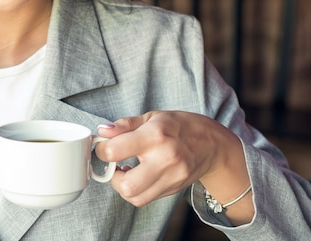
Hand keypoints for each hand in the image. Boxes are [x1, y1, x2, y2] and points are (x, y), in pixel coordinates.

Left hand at [95, 111, 244, 207]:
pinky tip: (138, 175)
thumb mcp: (153, 117)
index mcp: (155, 136)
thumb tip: (103, 131)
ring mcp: (171, 178)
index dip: (101, 149)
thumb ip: (125, 125)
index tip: (103, 146)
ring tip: (125, 170)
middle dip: (111, 176)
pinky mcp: (173, 189)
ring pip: (135, 197)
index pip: (115, 151)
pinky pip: (145, 199)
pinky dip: (135, 191)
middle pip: (125, 185)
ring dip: (122, 186)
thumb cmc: (181, 127)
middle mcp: (164, 159)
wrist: (214, 144)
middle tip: (113, 164)